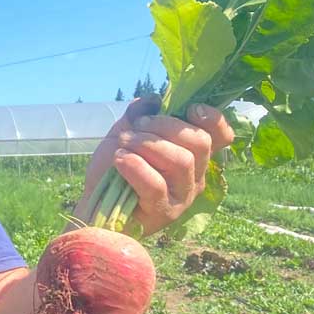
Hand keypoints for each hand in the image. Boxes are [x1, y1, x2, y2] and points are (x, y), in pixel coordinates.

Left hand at [83, 97, 234, 235]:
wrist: (92, 203)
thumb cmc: (113, 169)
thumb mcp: (125, 132)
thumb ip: (140, 114)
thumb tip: (153, 100)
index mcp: (192, 154)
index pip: (221, 136)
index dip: (213, 119)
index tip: (190, 108)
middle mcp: (195, 176)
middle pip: (200, 142)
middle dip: (165, 126)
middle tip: (136, 127)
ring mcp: (182, 196)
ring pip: (182, 161)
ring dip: (147, 144)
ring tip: (122, 145)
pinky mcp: (164, 213)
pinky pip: (157, 184)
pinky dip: (136, 166)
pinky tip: (120, 160)